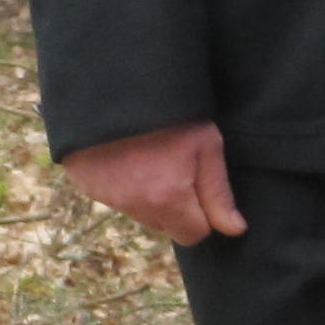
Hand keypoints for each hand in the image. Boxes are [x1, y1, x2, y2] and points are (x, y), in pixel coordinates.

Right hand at [60, 122, 244, 245]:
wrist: (115, 89)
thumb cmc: (171, 114)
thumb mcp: (206, 145)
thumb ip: (219, 193)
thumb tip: (235, 230)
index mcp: (167, 199)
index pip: (193, 235)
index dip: (205, 216)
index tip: (204, 190)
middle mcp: (135, 206)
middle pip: (166, 226)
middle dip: (178, 208)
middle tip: (181, 168)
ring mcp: (108, 198)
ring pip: (142, 213)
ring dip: (152, 198)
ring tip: (156, 158)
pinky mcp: (89, 187)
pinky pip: (118, 199)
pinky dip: (127, 186)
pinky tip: (132, 157)